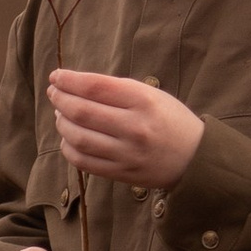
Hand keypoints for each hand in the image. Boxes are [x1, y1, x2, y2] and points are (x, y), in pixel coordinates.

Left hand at [47, 70, 204, 189]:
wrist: (195, 158)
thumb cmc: (170, 120)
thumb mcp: (152, 95)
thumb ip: (117, 90)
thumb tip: (76, 86)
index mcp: (143, 100)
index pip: (95, 86)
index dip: (69, 80)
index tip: (56, 76)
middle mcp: (134, 127)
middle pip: (82, 111)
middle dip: (60, 99)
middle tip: (54, 93)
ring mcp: (127, 153)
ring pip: (78, 137)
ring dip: (62, 123)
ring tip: (60, 114)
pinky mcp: (122, 174)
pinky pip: (84, 161)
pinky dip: (69, 147)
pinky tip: (69, 137)